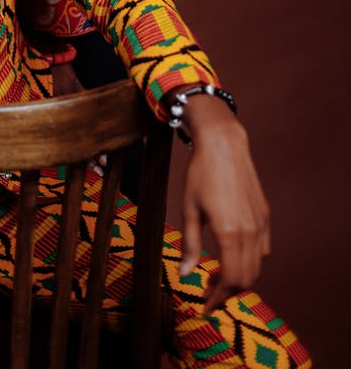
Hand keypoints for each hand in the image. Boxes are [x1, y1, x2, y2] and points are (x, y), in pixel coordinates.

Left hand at [178, 95, 269, 312]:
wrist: (223, 144)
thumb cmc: (200, 173)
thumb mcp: (189, 209)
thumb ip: (188, 244)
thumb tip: (185, 274)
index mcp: (229, 233)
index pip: (231, 280)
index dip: (219, 299)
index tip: (206, 306)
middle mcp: (249, 232)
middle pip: (246, 278)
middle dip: (228, 292)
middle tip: (209, 292)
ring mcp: (260, 224)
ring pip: (257, 266)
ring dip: (240, 277)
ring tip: (218, 275)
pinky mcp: (265, 215)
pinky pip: (263, 249)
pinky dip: (250, 260)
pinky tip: (232, 254)